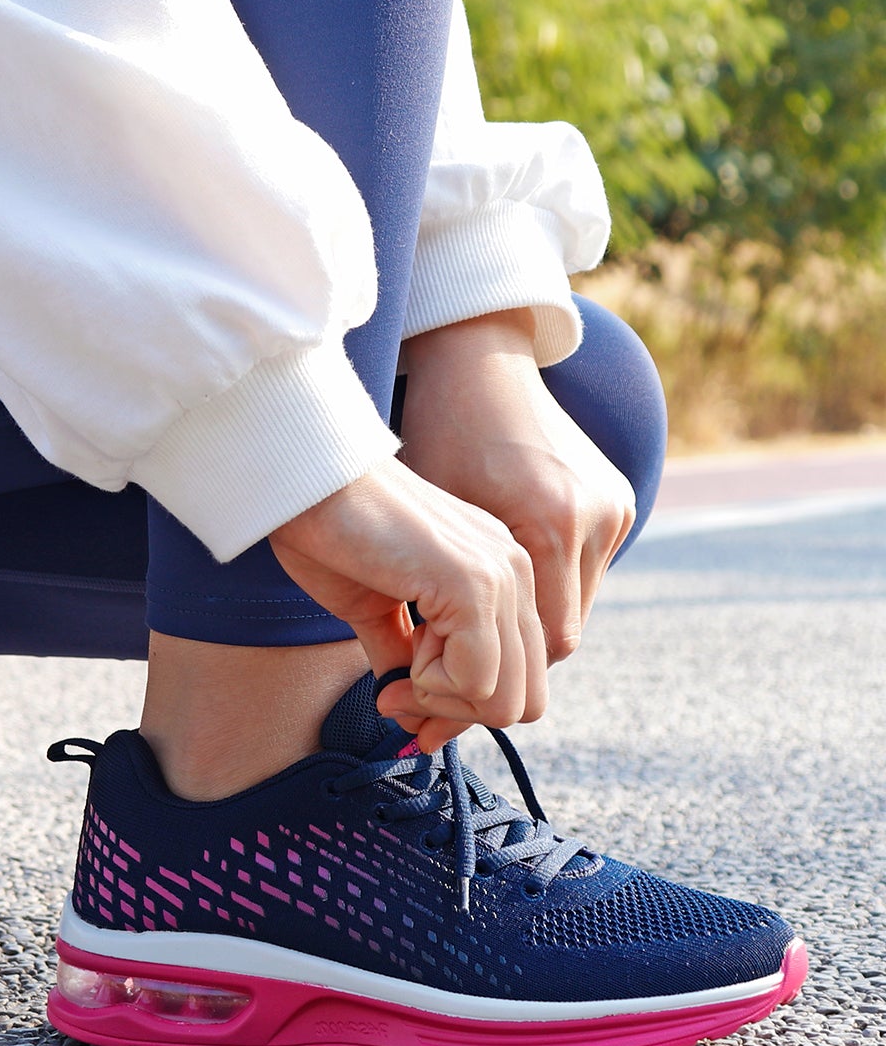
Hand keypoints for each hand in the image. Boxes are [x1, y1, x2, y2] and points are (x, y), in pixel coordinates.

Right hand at [270, 457, 547, 752]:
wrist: (301, 484)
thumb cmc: (328, 531)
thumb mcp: (376, 609)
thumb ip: (406, 656)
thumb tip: (412, 717)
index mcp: (500, 571)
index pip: (519, 675)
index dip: (460, 707)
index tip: (399, 702)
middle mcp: (516, 570)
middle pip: (525, 697)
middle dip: (455, 714)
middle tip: (396, 696)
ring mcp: (502, 574)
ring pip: (509, 698)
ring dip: (442, 703)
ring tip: (396, 674)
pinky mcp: (473, 583)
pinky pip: (476, 679)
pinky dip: (431, 688)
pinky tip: (399, 658)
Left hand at [399, 309, 635, 663]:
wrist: (480, 364)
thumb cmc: (437, 435)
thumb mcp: (432, 517)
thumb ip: (438, 597)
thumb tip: (428, 681)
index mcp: (549, 522)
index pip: (549, 641)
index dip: (503, 664)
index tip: (458, 671)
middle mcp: (595, 516)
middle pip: (566, 628)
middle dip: (516, 649)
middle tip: (464, 657)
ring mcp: (614, 505)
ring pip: (577, 602)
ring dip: (532, 617)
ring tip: (479, 615)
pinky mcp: (618, 497)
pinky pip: (586, 568)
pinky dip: (548, 584)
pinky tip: (504, 576)